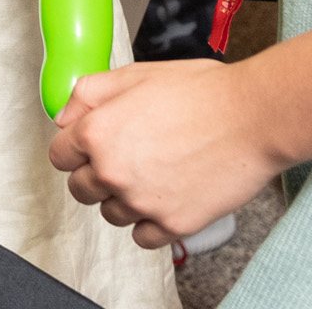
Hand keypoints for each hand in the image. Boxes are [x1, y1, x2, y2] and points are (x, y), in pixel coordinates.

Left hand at [51, 60, 284, 246]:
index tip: (89, 149)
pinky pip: (142, 237)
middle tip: (125, 159)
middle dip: (95, 175)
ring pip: (111, 214)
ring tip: (152, 174)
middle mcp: (112, 172)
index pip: (59, 156)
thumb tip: (64, 118)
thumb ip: (88, 94)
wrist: (252, 118)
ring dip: (123, 199)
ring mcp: (142, 202)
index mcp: (98, 133)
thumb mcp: (135, 75)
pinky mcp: (172, 225)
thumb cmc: (201, 92)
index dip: (73, 149)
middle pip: (80, 189)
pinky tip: (164, 198)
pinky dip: (149, 223)